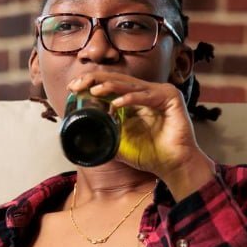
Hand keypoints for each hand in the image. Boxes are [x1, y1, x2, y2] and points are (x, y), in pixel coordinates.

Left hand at [70, 71, 212, 196]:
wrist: (174, 166)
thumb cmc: (150, 155)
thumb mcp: (119, 143)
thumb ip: (104, 134)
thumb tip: (80, 136)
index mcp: (135, 99)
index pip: (110, 85)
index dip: (91, 83)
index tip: (72, 88)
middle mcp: (147, 92)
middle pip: (118, 80)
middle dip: (95, 80)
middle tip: (77, 84)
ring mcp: (160, 92)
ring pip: (131, 85)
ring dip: (110, 87)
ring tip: (94, 91)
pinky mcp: (171, 98)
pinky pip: (147, 96)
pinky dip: (131, 98)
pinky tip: (116, 103)